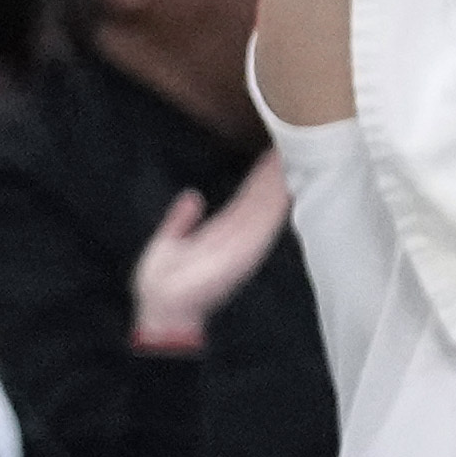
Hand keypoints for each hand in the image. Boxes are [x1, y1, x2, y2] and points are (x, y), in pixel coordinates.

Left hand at [131, 150, 290, 347]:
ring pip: (266, 206)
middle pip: (260, 200)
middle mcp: (236, 238)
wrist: (162, 311)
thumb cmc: (162, 285)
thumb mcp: (169, 241)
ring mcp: (242, 244)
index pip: (245, 201)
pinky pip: (261, 221)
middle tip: (294, 145)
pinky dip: (275, 202)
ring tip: (293, 155)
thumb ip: (182, 219)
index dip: (259, 179)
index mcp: (220, 234)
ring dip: (279, 182)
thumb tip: (192, 197)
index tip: (273, 156)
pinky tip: (286, 183)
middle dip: (275, 174)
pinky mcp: (242, 251)